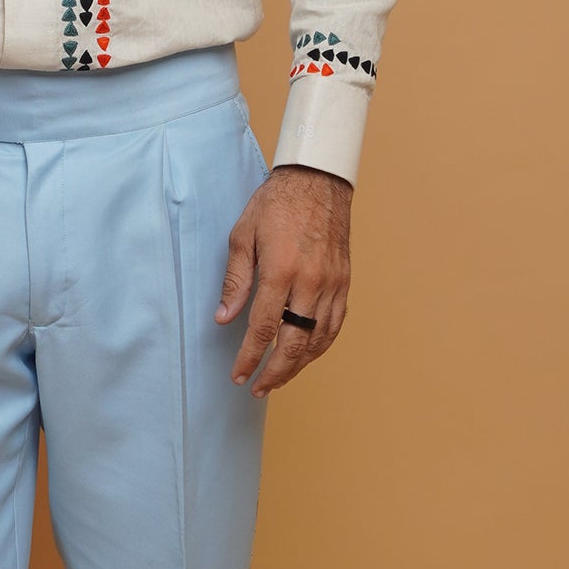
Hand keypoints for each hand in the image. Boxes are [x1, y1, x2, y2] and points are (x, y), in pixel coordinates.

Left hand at [216, 163, 352, 397]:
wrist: (318, 180)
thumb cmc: (275, 204)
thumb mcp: (242, 235)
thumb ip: (235, 280)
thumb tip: (224, 318)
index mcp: (281, 269)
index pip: (263, 328)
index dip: (249, 357)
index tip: (238, 375)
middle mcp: (311, 281)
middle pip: (294, 343)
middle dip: (274, 372)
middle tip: (257, 387)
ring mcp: (332, 283)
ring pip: (318, 340)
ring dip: (298, 366)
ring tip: (279, 379)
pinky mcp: (344, 281)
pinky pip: (335, 324)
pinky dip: (320, 346)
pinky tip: (306, 356)